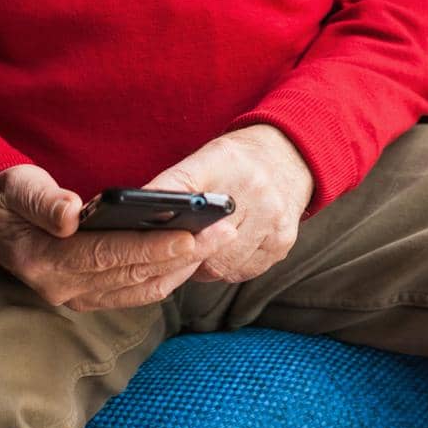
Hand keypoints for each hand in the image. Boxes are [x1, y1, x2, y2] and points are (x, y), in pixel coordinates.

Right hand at [0, 164, 238, 311]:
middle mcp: (63, 288)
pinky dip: (166, 277)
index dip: (152, 247)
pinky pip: (135, 292)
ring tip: (217, 241)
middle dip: (182, 254)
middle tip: (224, 230)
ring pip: (140, 289)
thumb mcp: (17, 188)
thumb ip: (43, 201)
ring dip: (182, 268)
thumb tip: (72, 214)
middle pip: (133, 274)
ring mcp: (76, 297)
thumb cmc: (7, 200)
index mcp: (46, 261)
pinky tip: (192, 258)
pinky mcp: (89, 296)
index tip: (191, 235)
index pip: (108, 255)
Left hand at [141, 125, 313, 284]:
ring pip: (220, 265)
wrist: (291, 155)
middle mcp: (254, 190)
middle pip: (201, 242)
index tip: (138, 229)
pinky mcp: (283, 242)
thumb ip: (176, 183)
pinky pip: (242, 271)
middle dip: (180, 252)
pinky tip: (221, 254)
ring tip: (194, 253)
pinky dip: (226, 269)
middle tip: (166, 253)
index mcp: (225, 161)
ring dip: (202, 265)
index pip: (180, 187)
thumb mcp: (207, 157)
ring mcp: (272, 219)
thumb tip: (136, 217)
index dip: (158, 214)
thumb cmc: (239, 161)